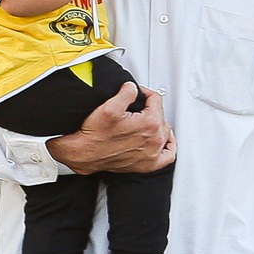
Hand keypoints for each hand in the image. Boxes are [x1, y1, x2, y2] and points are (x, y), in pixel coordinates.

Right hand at [48, 84, 173, 176]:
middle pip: (161, 116)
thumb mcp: (109, 106)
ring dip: (158, 124)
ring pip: (165, 133)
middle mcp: (154, 140)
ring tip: (147, 119)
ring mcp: (152, 154)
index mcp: (150, 124)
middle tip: (139, 106)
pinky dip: (168, 146)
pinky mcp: (147, 164)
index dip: (145, 93)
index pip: (156, 100)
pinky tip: (164, 141)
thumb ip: (126, 92)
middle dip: (151, 108)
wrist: (85, 153)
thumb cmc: (95, 135)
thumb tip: (132, 88)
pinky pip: (168, 156)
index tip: (137, 94)